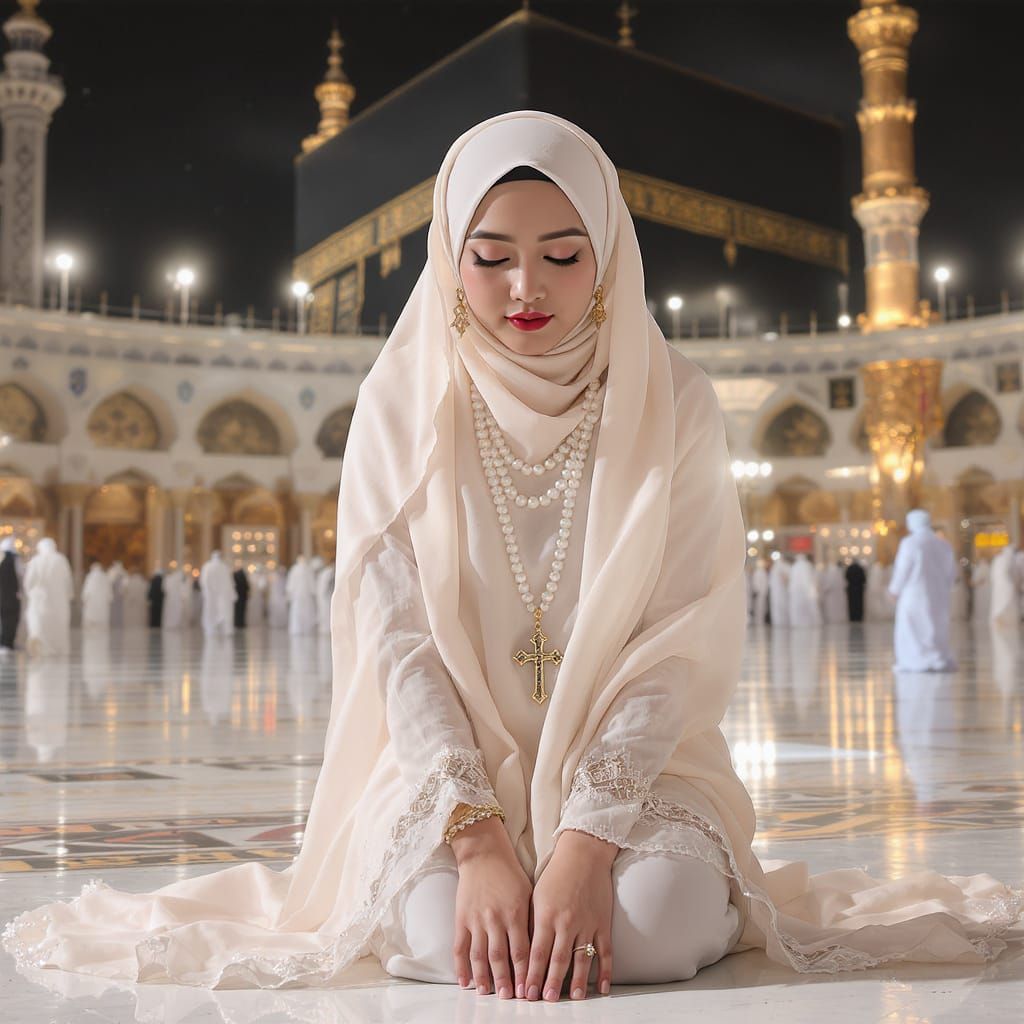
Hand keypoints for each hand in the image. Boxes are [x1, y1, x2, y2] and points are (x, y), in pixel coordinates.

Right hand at [450, 816, 533, 998]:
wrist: (484, 853)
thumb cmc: (510, 873)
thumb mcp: (527, 893)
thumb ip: (530, 921)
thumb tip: (536, 949)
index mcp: (516, 912)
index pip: (521, 950)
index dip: (525, 973)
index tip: (529, 991)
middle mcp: (496, 918)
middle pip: (500, 957)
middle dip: (506, 981)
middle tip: (510, 998)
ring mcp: (477, 919)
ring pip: (480, 955)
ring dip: (484, 978)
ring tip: (487, 994)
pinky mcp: (462, 917)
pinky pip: (460, 946)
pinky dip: (461, 966)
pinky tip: (464, 981)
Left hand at [525, 829, 616, 1000]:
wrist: (583, 854)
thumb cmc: (556, 874)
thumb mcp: (536, 896)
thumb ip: (532, 924)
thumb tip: (524, 951)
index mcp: (546, 915)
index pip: (536, 952)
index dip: (531, 975)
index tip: (526, 993)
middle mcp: (566, 922)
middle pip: (558, 959)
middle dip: (550, 983)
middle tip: (546, 1001)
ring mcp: (586, 923)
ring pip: (581, 958)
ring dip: (577, 982)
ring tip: (574, 998)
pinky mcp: (603, 923)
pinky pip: (605, 951)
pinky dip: (605, 971)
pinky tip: (602, 987)